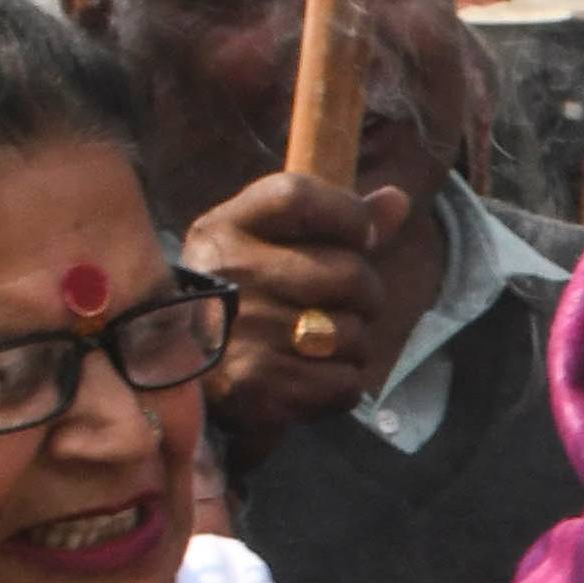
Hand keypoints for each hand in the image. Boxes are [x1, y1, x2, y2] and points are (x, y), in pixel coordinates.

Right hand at [188, 164, 425, 444]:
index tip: (362, 235)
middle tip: (343, 305)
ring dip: (352, 345)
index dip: (349, 214)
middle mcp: (228, 272)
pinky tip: (309, 377)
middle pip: (348, 273)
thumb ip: (337, 223)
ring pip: (352, 334)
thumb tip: (398, 199)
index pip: (299, 197)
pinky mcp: (254, 384)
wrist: (184, 375)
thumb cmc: (242, 300)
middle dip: (365, 295)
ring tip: (319, 344)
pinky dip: (340, 385)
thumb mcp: (270, 246)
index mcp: (226, 228)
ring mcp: (240, 330)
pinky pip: (344, 383)